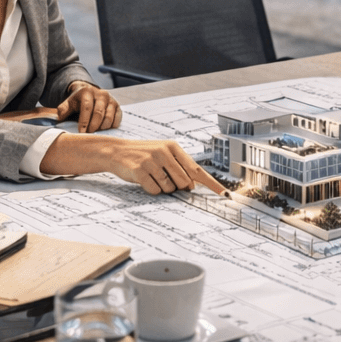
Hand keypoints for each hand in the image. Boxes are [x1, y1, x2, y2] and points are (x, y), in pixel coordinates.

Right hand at [40, 135, 225, 195]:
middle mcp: (164, 152)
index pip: (197, 169)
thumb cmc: (143, 154)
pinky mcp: (140, 171)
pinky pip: (154, 191)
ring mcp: (152, 161)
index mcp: (173, 147)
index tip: (224, 194)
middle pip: (184, 183)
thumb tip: (192, 186)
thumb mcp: (162, 153)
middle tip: (163, 178)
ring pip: (169, 188)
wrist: (116, 151)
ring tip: (151, 175)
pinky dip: (150, 189)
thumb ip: (178, 166)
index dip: (211, 184)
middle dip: (177, 186)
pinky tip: (143, 179)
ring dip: (161, 187)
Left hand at [58, 81, 121, 132]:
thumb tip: (60, 117)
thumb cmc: (78, 101)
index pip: (86, 107)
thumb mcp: (69, 103)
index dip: (84, 121)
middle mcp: (101, 94)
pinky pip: (117, 118)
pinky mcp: (117, 106)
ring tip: (96, 132)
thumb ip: (63, 109)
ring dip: (102, 127)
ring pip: (109, 116)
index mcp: (87, 92)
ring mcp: (110, 100)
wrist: (89, 93)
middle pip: (98, 113)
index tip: (81, 132)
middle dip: (93, 126)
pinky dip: (112, 126)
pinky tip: (104, 129)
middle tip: (88, 134)